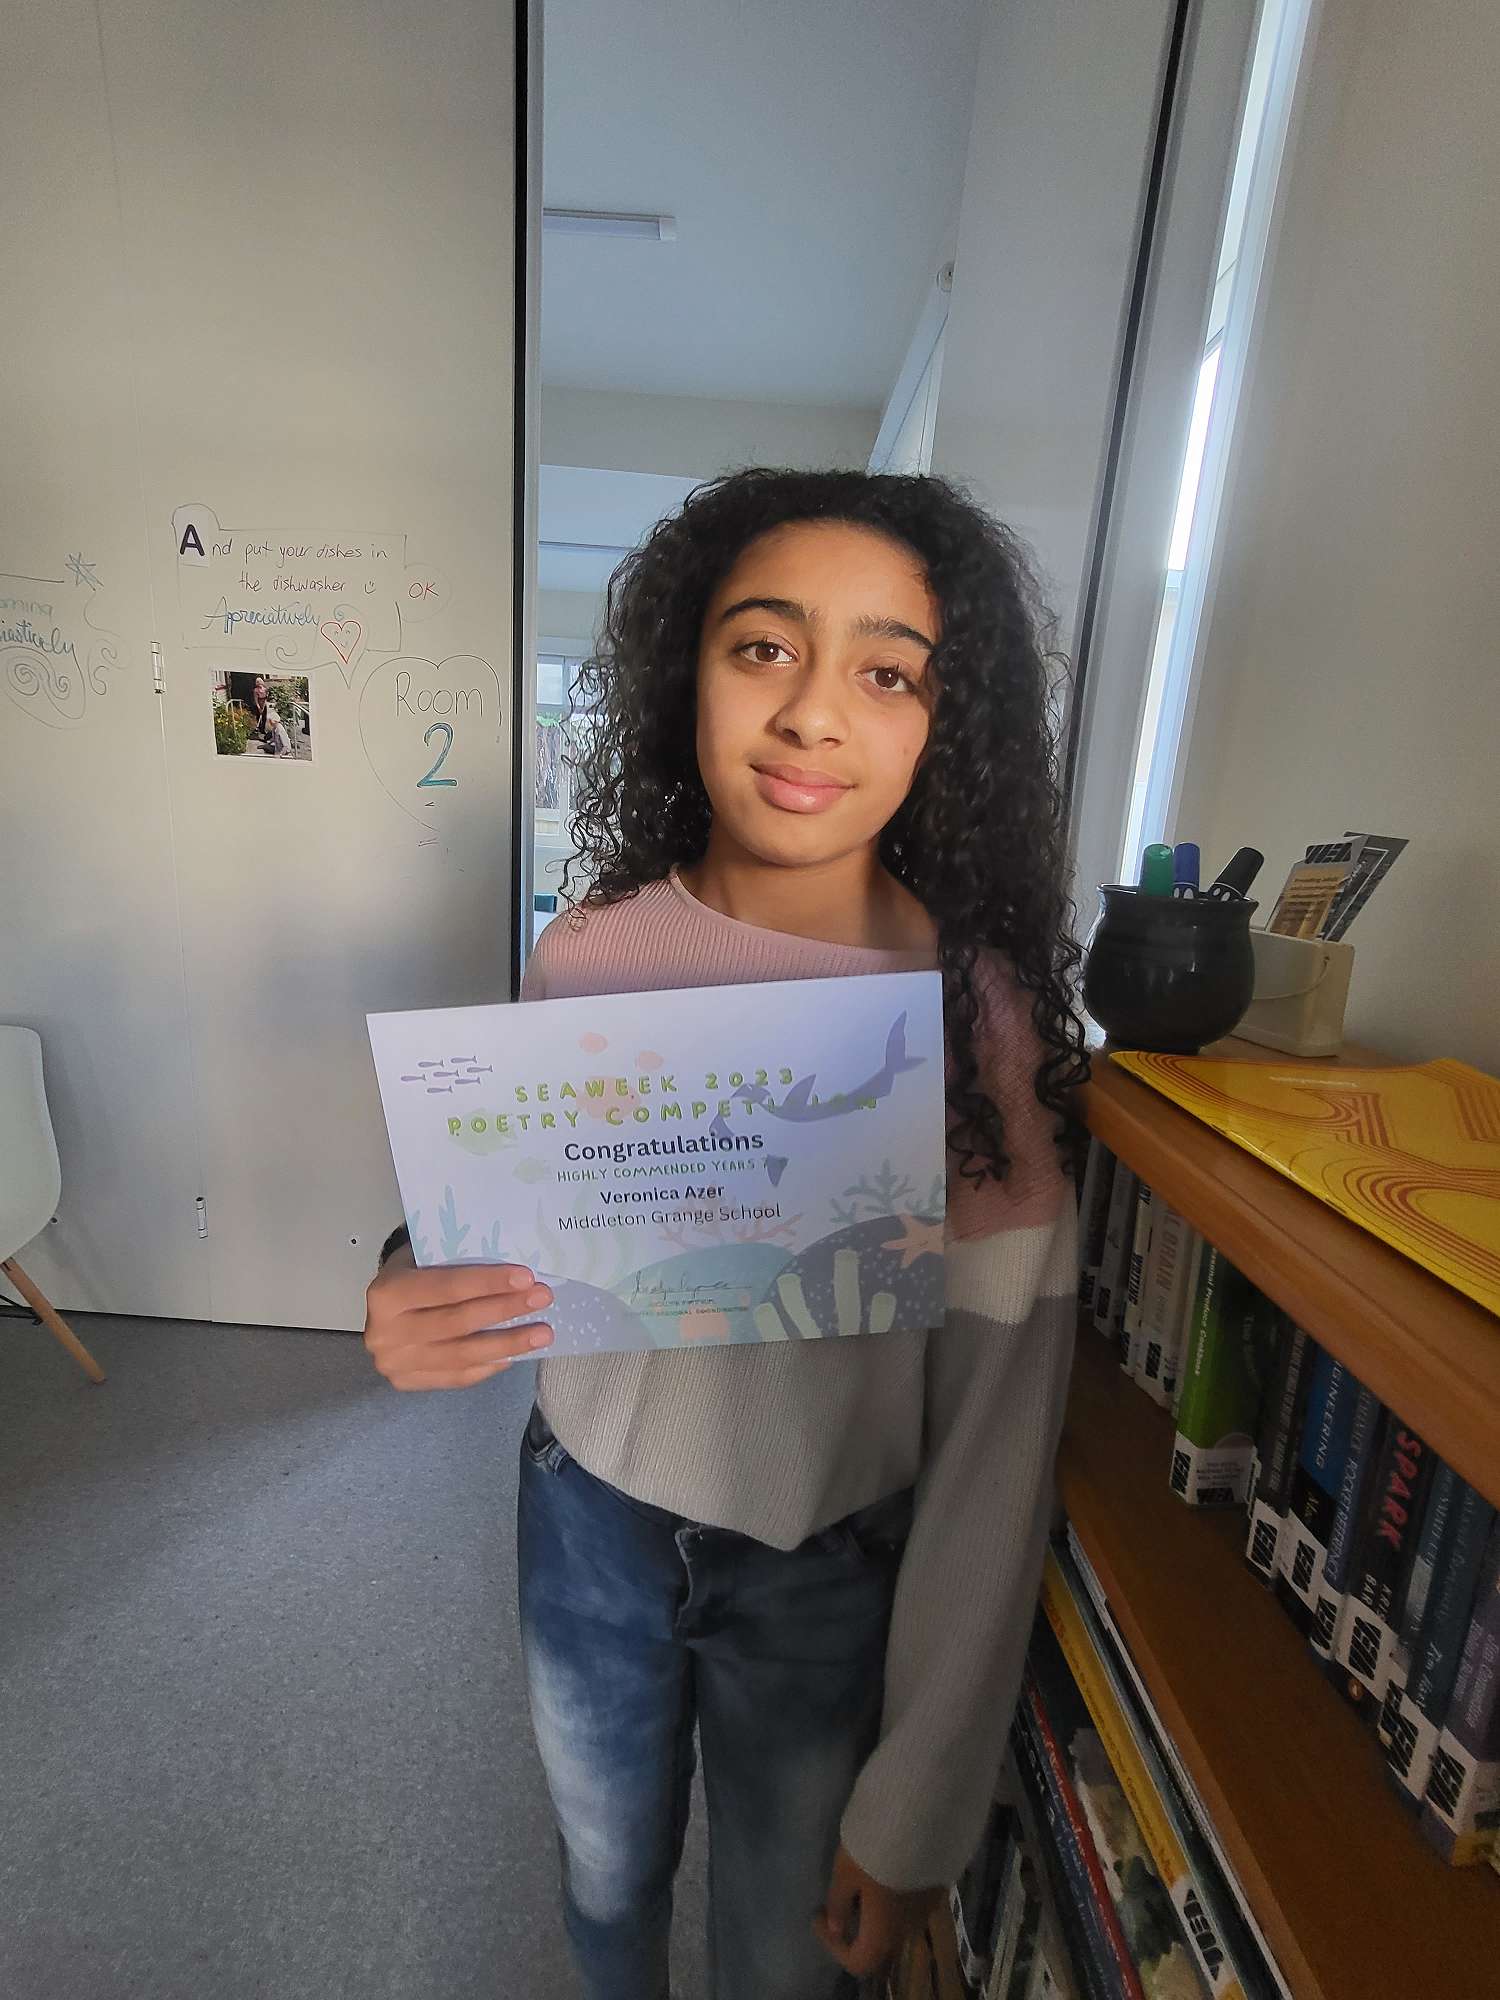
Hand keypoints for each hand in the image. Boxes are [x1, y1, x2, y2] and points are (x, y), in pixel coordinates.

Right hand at [363, 1246, 553, 1389]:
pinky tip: (515, 1354)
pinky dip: (489, 1365)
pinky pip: (457, 1377)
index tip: (526, 1278)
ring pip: (462, 1356)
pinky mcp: (407, 1383)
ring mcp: (395, 1363)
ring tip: (542, 1333)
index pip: (446, 1288)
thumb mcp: (424, 1256)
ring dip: (508, 1344)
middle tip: (543, 1299)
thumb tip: (513, 1275)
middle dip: (505, 1310)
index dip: (487, 1283)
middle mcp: (385, 1333)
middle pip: (457, 1324)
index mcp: (386, 1293)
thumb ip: (456, 1264)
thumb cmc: (412, 1273)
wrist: (382, 1305)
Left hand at [813, 1844, 942, 1980]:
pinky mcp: (938, 1889)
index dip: (833, 1947)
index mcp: (884, 1934)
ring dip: (876, 1913)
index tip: (820, 1916)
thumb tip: (835, 1927)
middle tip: (839, 1900)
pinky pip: (910, 1905)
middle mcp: (908, 1930)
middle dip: (856, 1928)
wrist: (921, 1820)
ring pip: (896, 1924)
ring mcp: (927, 1910)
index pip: (859, 1962)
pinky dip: (893, 1898)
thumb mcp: (844, 1873)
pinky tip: (886, 1870)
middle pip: (880, 1945)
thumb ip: (839, 1904)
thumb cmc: (875, 1851)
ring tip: (862, 1882)